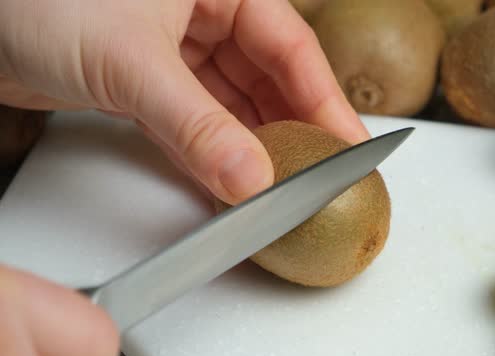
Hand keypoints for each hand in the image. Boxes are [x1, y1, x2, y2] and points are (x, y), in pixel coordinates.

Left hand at [0, 0, 370, 204]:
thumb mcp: (133, 65)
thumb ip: (199, 128)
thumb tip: (250, 177)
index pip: (290, 46)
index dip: (324, 100)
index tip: (348, 147)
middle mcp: (201, 10)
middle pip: (268, 77)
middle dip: (291, 129)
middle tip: (317, 175)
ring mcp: (173, 46)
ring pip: (233, 102)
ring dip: (251, 146)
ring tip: (278, 186)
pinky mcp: (145, 80)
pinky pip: (196, 119)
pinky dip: (211, 150)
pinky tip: (230, 178)